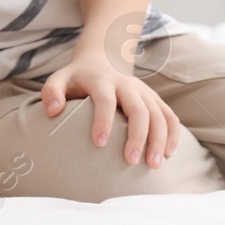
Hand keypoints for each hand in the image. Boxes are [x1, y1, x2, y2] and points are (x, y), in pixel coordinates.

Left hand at [40, 54, 180, 167]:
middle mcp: (127, 85)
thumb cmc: (77, 78)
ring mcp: (144, 92)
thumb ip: (51, 92)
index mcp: (101, 81)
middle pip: (139, 110)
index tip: (99, 144)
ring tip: (152, 165)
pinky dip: (173, 135)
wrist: (102, 60)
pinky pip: (170, 116)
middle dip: (137, 136)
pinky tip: (168, 155)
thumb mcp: (59, 79)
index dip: (103, 121)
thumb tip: (52, 111)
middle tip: (130, 161)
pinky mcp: (155, 99)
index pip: (105, 100)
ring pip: (159, 115)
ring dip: (159, 140)